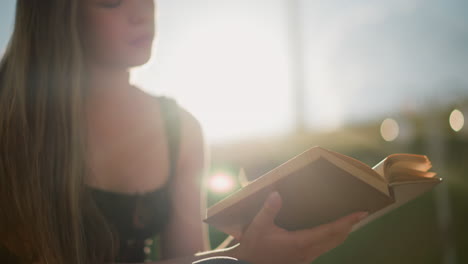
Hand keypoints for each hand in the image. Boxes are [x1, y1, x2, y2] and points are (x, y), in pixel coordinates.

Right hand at [231, 191, 368, 263]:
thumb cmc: (254, 246)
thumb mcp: (258, 227)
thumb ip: (268, 210)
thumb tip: (276, 193)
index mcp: (301, 242)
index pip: (330, 231)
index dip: (347, 221)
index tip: (361, 213)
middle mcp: (308, 251)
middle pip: (336, 238)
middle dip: (349, 226)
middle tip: (359, 213)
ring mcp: (307, 257)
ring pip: (332, 245)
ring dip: (342, 233)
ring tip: (349, 221)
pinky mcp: (303, 258)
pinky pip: (325, 247)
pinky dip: (333, 238)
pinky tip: (330, 231)